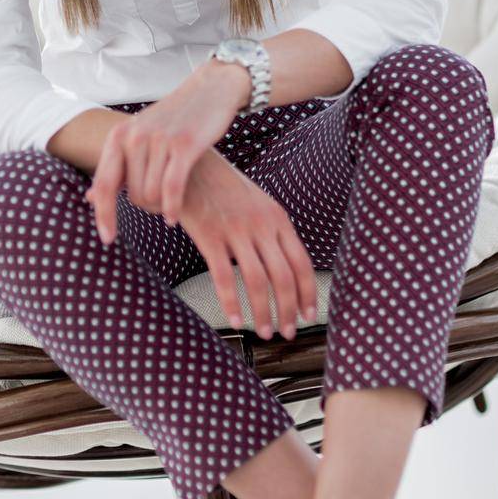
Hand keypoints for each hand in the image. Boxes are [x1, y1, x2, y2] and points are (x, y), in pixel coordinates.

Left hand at [85, 60, 246, 244]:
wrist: (209, 90)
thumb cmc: (173, 120)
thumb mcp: (138, 138)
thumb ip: (116, 168)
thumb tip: (89, 199)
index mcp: (118, 136)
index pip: (103, 185)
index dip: (103, 215)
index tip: (107, 239)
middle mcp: (134, 137)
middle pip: (133, 196)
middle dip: (148, 207)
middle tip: (162, 203)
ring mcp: (159, 140)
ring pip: (152, 195)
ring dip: (162, 207)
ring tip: (171, 200)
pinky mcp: (184, 145)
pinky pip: (172, 190)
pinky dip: (172, 208)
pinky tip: (173, 219)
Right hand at [163, 148, 317, 336]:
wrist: (189, 165)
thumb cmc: (222, 188)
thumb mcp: (256, 203)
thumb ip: (271, 231)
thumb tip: (284, 267)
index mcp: (277, 218)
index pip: (301, 263)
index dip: (307, 293)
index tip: (309, 315)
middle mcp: (261, 225)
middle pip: (283, 276)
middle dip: (289, 310)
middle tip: (288, 332)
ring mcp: (235, 230)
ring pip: (257, 281)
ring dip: (264, 312)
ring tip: (265, 332)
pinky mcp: (209, 235)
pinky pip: (224, 277)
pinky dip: (232, 303)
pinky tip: (236, 321)